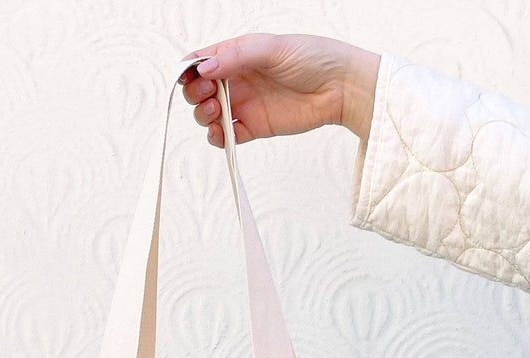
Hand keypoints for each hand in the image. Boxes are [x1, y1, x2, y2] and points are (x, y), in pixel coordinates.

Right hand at [179, 32, 380, 146]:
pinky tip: (219, 132)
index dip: (188, 69)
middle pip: (199, 89)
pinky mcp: (254, 128)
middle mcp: (237, 79)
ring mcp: (244, 104)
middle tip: (208, 93)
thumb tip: (203, 68)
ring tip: (216, 111)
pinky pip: (227, 136)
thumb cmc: (312, 58)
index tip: (189, 76)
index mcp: (237, 54)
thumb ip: (236, 57)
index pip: (201, 61)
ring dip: (203, 115)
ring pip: (209, 114)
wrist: (340, 88)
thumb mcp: (272, 48)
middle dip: (195, 93)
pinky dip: (217, 137)